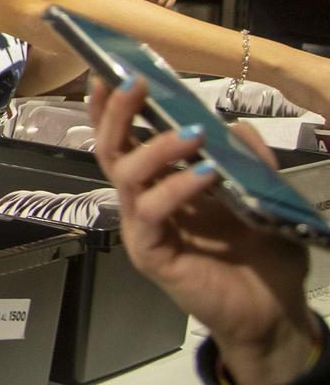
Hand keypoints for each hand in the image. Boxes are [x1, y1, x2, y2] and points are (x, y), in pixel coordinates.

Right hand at [90, 76, 319, 384]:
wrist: (273, 313)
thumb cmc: (263, 257)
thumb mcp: (263, 194)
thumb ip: (249, 159)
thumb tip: (234, 124)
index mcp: (161, 184)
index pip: (127, 138)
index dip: (114, 106)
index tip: (115, 70)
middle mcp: (143, 201)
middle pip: (112, 149)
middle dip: (117, 113)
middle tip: (133, 83)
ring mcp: (144, 227)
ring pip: (126, 176)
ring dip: (154, 148)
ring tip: (190, 134)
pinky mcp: (152, 253)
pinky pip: (152, 212)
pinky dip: (176, 188)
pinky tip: (205, 174)